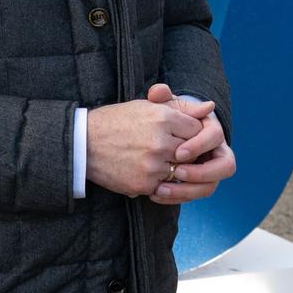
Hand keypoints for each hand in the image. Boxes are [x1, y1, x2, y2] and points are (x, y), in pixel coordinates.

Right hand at [83, 91, 205, 197]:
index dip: (188, 134)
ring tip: (150, 158)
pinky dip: (156, 181)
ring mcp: (153, 165)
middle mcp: (161, 142)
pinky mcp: (144, 184)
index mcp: (163, 118)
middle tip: (165, 148)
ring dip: (169, 167)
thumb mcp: (145, 106)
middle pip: (190, 152)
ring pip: (178, 171)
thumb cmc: (115, 121)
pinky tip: (140, 169)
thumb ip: (180, 107)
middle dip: (181, 151)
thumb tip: (210, 108)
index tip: (177, 135)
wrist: (83, 143)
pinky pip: (163, 186)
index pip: (197, 130)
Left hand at [144, 83, 233, 204]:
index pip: (216, 136)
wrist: (156, 135)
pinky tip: (155, 194)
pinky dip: (177, 197)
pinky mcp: (197, 186)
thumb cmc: (163, 117)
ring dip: (188, 190)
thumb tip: (160, 91)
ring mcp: (210, 172)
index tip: (178, 152)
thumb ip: (160, 97)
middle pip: (225, 166)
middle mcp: (217, 152)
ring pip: (210, 186)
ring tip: (161, 188)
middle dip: (202, 172)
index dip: (200, 145)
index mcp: (212, 130)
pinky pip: (194, 195)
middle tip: (178, 172)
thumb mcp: (163, 107)